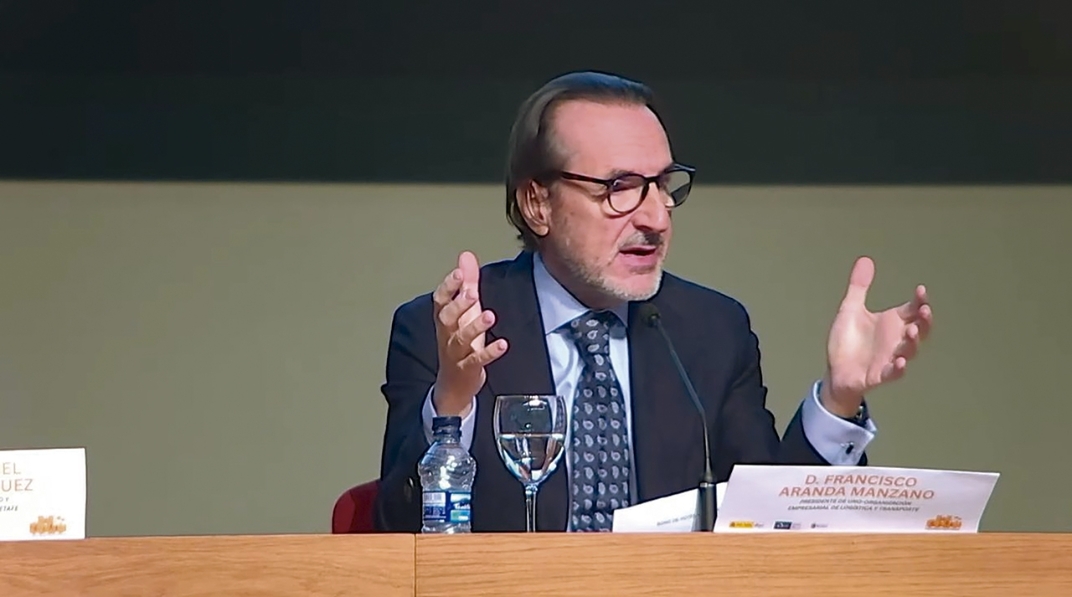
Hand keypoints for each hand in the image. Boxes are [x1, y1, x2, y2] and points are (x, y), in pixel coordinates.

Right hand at [431, 251, 508, 415]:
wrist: (454, 383)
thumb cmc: (460, 342)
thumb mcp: (464, 311)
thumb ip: (466, 283)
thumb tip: (466, 256)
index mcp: (445, 319)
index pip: (440, 300)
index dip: (447, 287)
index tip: (458, 273)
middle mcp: (447, 334)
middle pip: (446, 318)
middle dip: (458, 305)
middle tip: (471, 292)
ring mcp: (456, 353)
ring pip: (460, 339)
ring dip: (474, 327)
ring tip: (490, 316)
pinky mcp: (468, 368)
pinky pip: (477, 360)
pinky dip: (489, 352)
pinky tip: (502, 344)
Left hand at [821, 256, 932, 416]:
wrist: (835, 370)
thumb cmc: (847, 342)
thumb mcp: (850, 310)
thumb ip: (859, 287)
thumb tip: (865, 259)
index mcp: (892, 323)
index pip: (912, 309)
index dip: (919, 301)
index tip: (920, 290)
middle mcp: (896, 340)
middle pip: (919, 329)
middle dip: (924, 321)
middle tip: (924, 310)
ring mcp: (890, 358)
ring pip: (910, 350)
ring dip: (913, 342)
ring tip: (911, 331)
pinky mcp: (880, 374)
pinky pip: (893, 373)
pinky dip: (898, 368)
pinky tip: (901, 361)